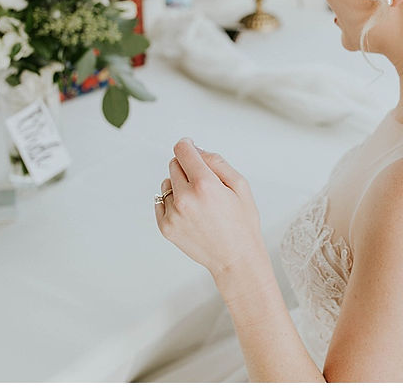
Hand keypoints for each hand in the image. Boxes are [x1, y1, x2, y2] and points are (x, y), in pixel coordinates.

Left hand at [155, 139, 265, 280]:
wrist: (236, 259)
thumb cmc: (242, 223)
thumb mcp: (240, 185)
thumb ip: (217, 162)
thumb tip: (196, 150)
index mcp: (204, 184)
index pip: (182, 150)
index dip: (187, 145)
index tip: (191, 147)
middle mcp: (185, 198)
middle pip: (174, 165)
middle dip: (187, 168)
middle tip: (205, 184)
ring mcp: (173, 214)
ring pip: (166, 183)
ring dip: (178, 186)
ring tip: (198, 202)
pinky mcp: (165, 227)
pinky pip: (160, 202)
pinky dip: (172, 203)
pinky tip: (190, 213)